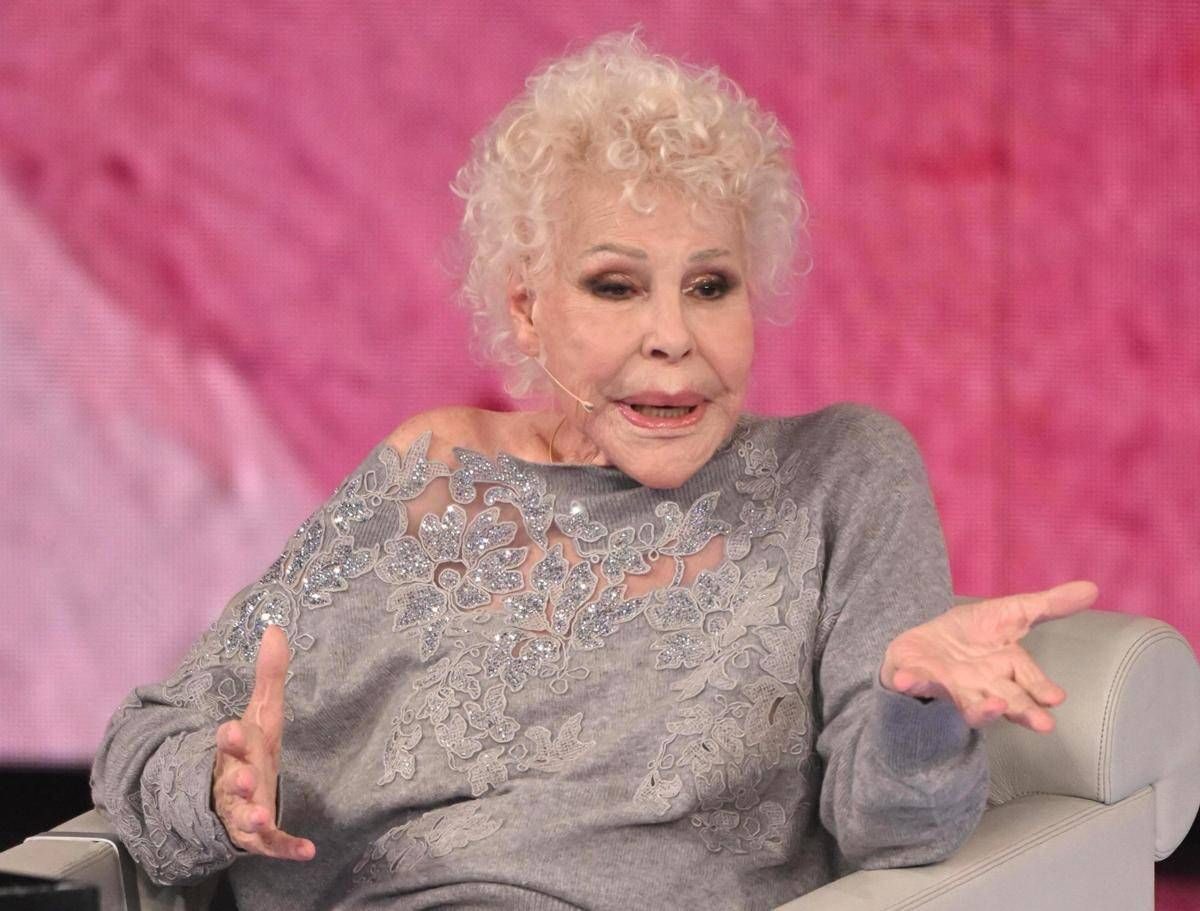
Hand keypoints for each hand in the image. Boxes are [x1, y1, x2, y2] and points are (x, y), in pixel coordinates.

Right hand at [211, 624, 315, 860]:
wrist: (230, 797)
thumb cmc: (250, 750)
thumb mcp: (262, 713)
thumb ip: (269, 675)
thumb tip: (276, 627)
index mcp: (236, 751)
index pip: (230, 742)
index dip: (230, 738)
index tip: (230, 729)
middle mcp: (234, 782)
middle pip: (231, 781)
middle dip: (235, 781)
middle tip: (242, 780)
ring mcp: (243, 811)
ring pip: (242, 817)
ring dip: (251, 817)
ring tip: (261, 817)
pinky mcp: (258, 836)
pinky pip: (271, 845)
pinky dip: (287, 849)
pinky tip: (308, 852)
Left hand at [880, 580, 1099, 732]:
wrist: (924, 646)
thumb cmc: (971, 636)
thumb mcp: (1010, 613)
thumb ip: (1046, 606)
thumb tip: (1093, 587)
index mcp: (1006, 670)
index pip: (1029, 683)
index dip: (1041, 691)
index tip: (1056, 698)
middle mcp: (982, 685)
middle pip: (1005, 700)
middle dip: (1021, 710)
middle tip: (1042, 724)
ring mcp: (949, 685)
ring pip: (966, 702)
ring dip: (977, 708)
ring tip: (987, 708)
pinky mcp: (916, 678)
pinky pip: (913, 682)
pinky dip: (910, 682)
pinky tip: (907, 680)